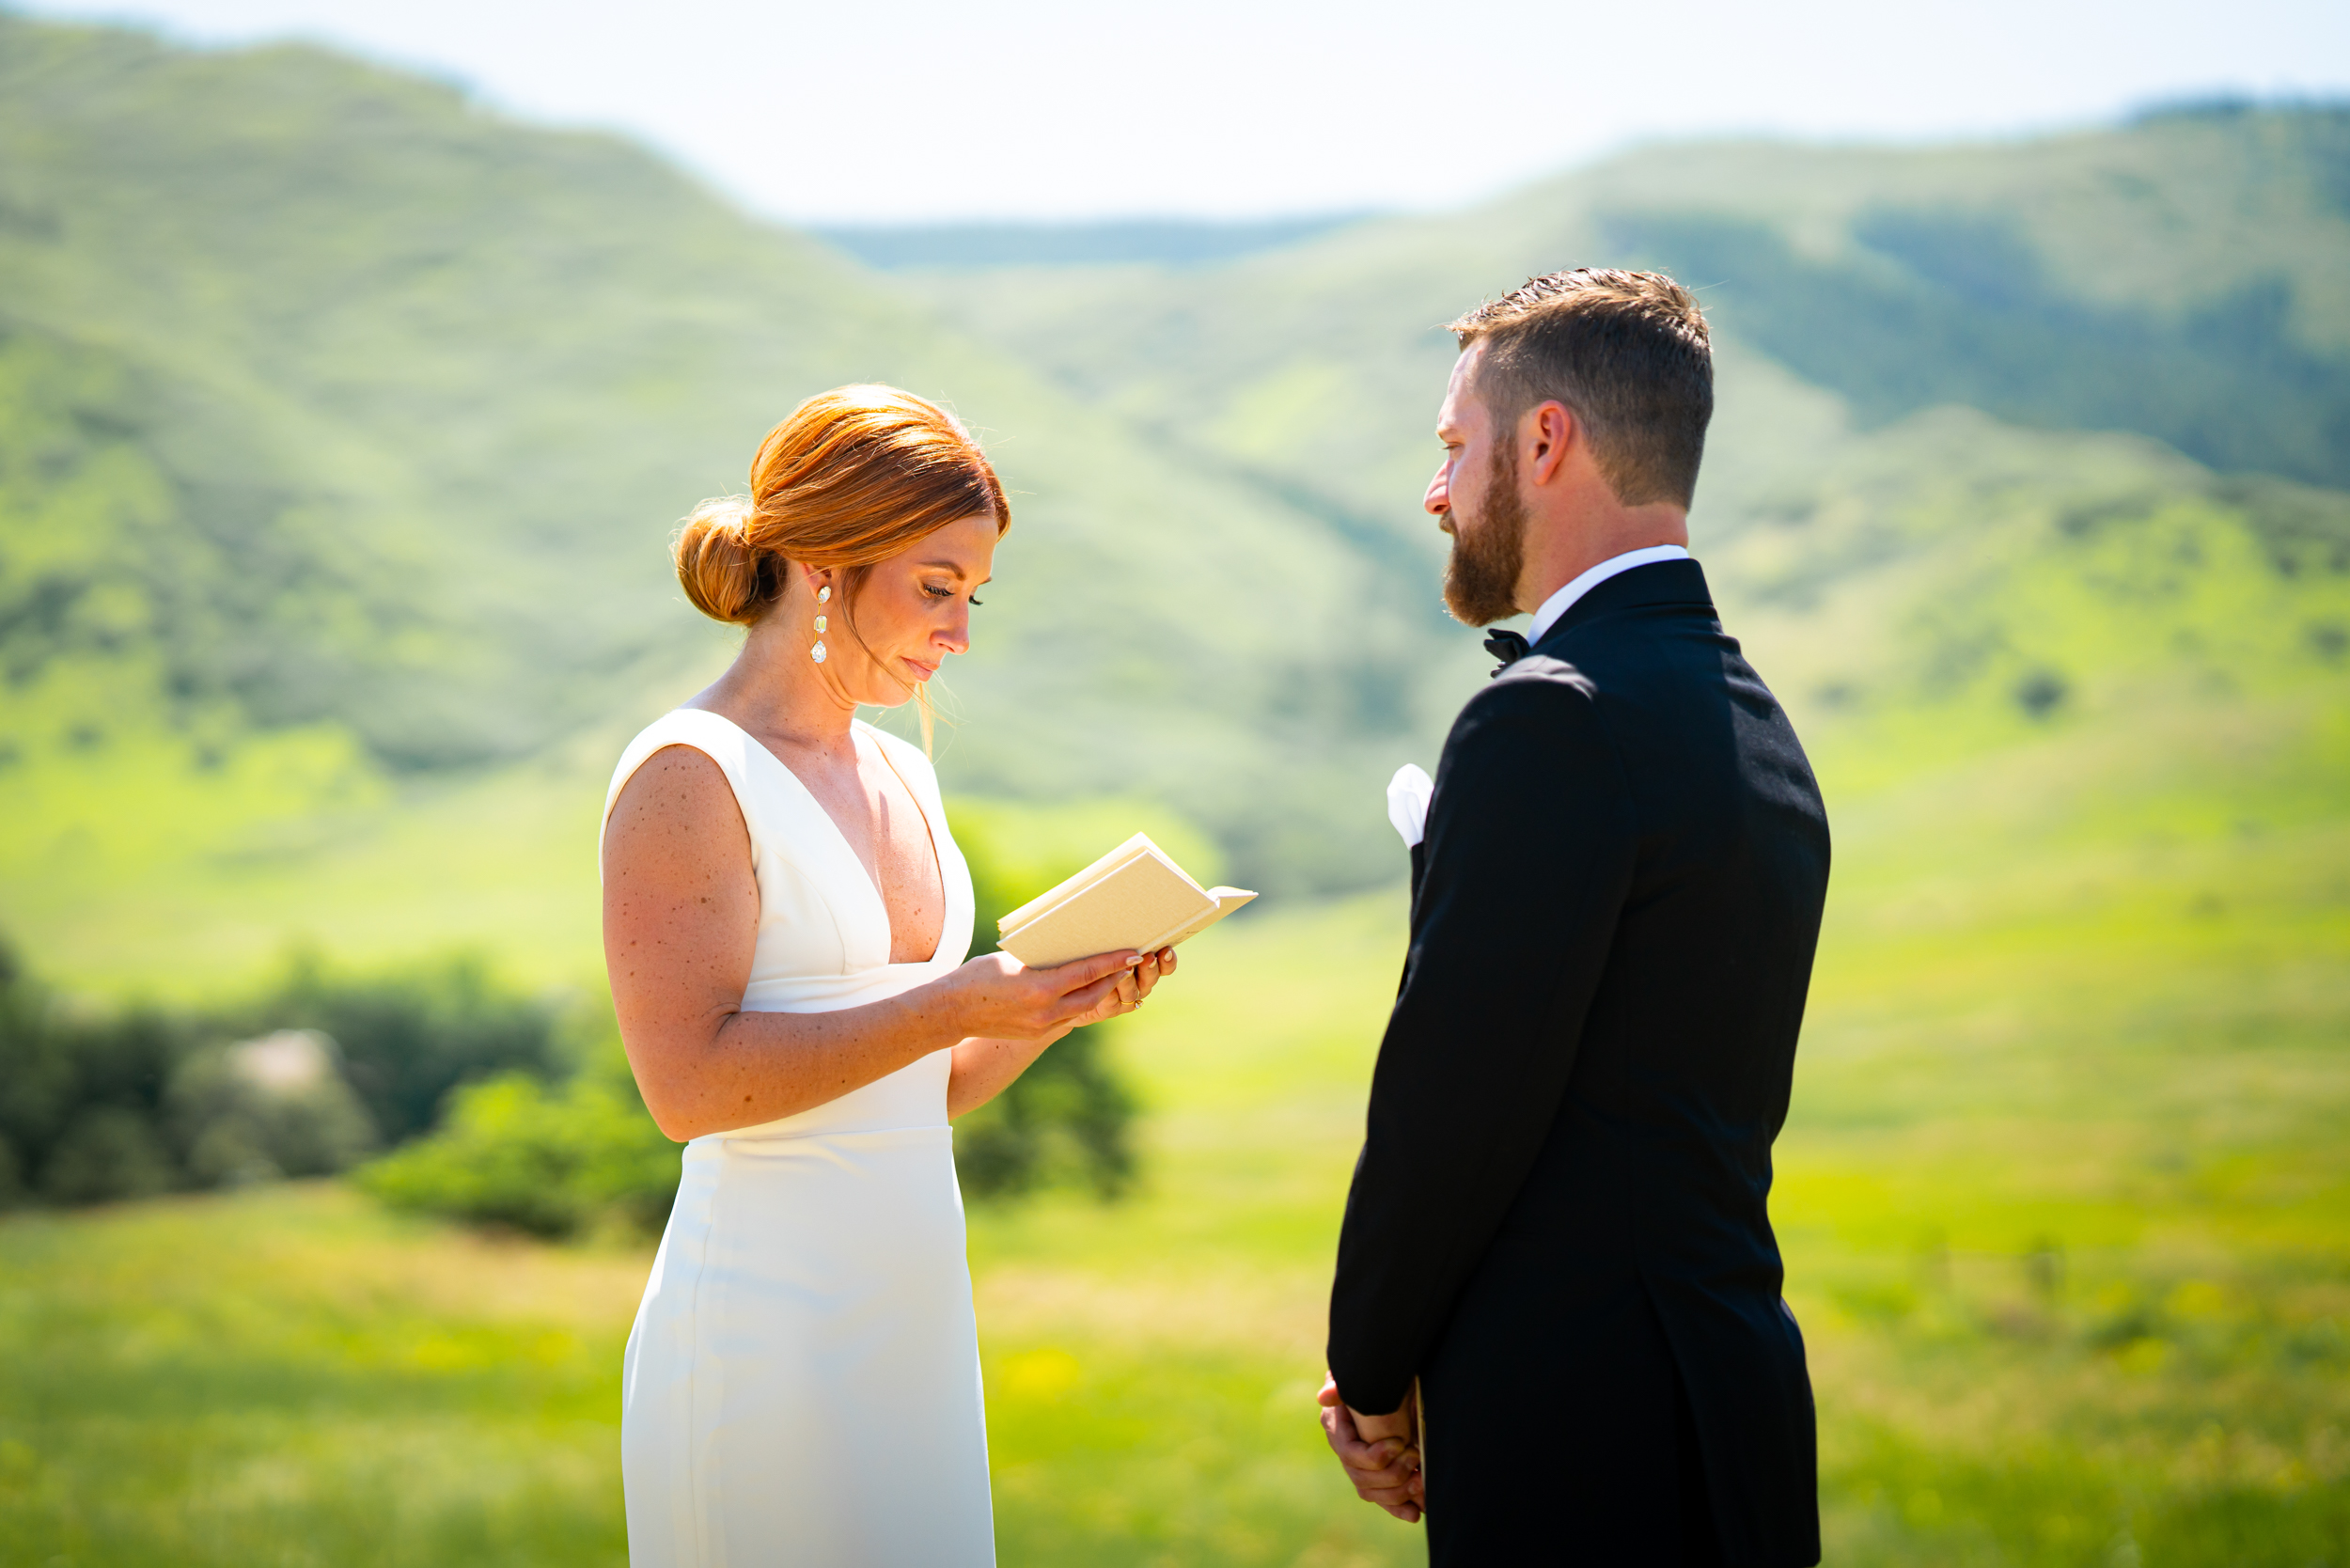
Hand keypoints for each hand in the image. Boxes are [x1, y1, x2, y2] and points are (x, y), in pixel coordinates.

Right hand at [942, 949, 1136, 1041]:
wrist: (952, 1011)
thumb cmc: (978, 976)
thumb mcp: (1012, 960)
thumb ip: (1043, 962)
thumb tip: (1070, 953)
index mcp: (1039, 988)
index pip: (1086, 972)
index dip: (1112, 962)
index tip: (1132, 953)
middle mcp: (1045, 1011)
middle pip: (1092, 994)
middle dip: (1114, 978)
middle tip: (1130, 963)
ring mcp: (1042, 1026)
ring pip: (1082, 1008)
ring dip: (1100, 992)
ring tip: (1113, 976)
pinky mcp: (1037, 1033)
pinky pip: (1067, 1017)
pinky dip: (1079, 1003)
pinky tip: (1087, 991)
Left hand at [1066, 947, 1176, 1028]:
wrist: (1066, 981)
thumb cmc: (1088, 952)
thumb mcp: (1105, 942)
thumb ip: (1119, 937)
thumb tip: (1128, 915)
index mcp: (1144, 965)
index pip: (1165, 965)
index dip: (1168, 960)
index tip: (1165, 949)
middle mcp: (1138, 983)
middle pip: (1151, 979)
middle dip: (1150, 968)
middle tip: (1146, 957)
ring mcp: (1124, 998)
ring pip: (1133, 992)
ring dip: (1130, 981)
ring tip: (1125, 970)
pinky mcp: (1106, 1010)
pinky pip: (1113, 1005)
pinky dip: (1111, 995)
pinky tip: (1107, 987)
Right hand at [1318, 1374, 1423, 1522]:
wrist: (1391, 1388)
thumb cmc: (1373, 1377)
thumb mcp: (1360, 1377)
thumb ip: (1341, 1385)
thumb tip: (1324, 1396)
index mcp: (1336, 1427)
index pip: (1349, 1453)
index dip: (1373, 1455)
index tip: (1399, 1444)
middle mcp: (1345, 1451)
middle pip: (1361, 1478)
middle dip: (1391, 1474)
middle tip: (1415, 1457)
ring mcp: (1359, 1467)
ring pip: (1371, 1493)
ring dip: (1397, 1493)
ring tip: (1419, 1482)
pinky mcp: (1377, 1478)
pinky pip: (1383, 1500)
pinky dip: (1399, 1508)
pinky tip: (1415, 1512)